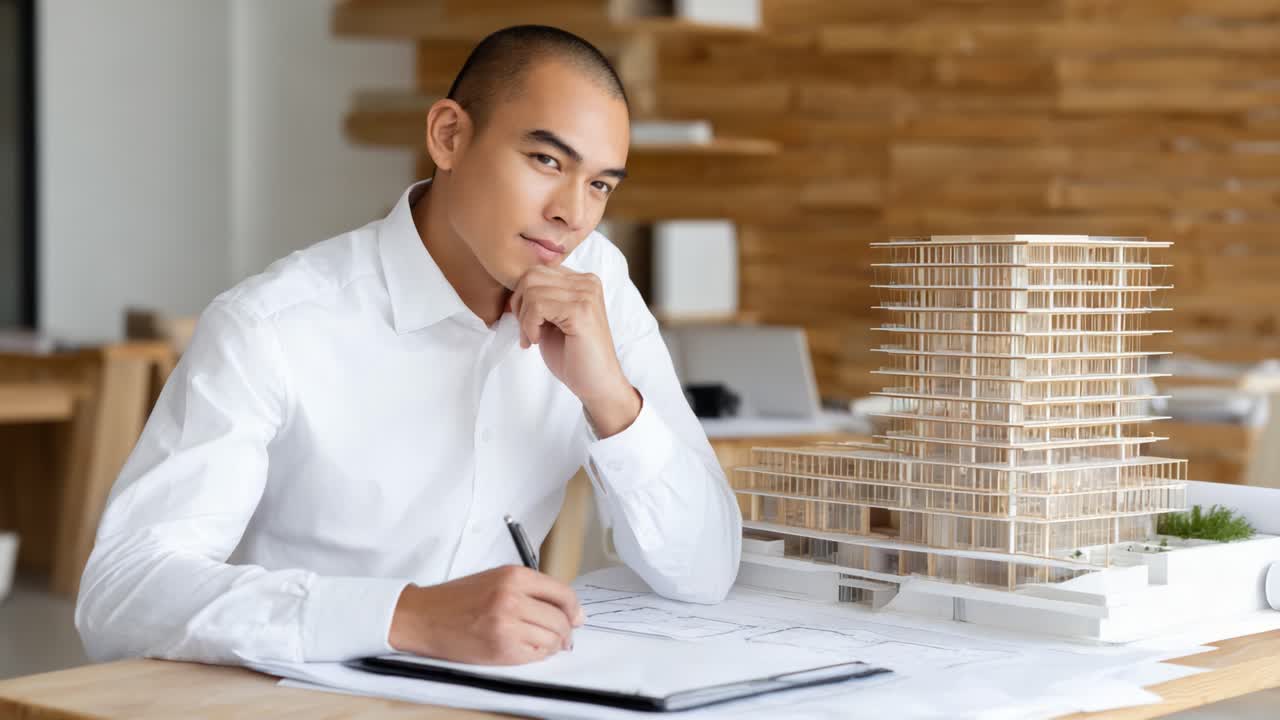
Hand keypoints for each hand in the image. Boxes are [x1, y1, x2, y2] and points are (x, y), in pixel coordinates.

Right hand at [388, 565, 586, 664]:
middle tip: (563, 636)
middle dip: (566, 631)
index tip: (577, 617)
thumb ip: (532, 590)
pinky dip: (538, 654)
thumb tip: (570, 611)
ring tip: (542, 643)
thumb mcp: (497, 579)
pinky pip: (535, 655)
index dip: (574, 609)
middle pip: (560, 619)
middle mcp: (512, 598)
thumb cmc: (458, 598)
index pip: (563, 593)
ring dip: (553, 644)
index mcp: (514, 576)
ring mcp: (507, 625)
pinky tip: (528, 649)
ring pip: (552, 639)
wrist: (423, 617)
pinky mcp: (501, 649)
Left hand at [510, 266, 640, 436]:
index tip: (526, 324)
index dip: (521, 297)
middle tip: (526, 331)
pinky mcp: (581, 311)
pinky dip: (529, 325)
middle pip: (531, 276)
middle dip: (519, 305)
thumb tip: (512, 289)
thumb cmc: (573, 356)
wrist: (597, 384)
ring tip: (532, 338)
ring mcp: (586, 295)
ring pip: (531, 290)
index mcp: (582, 281)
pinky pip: (537, 306)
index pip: (536, 270)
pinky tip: (537, 340)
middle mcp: (587, 282)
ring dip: (524, 319)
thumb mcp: (552, 320)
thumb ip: (539, 299)